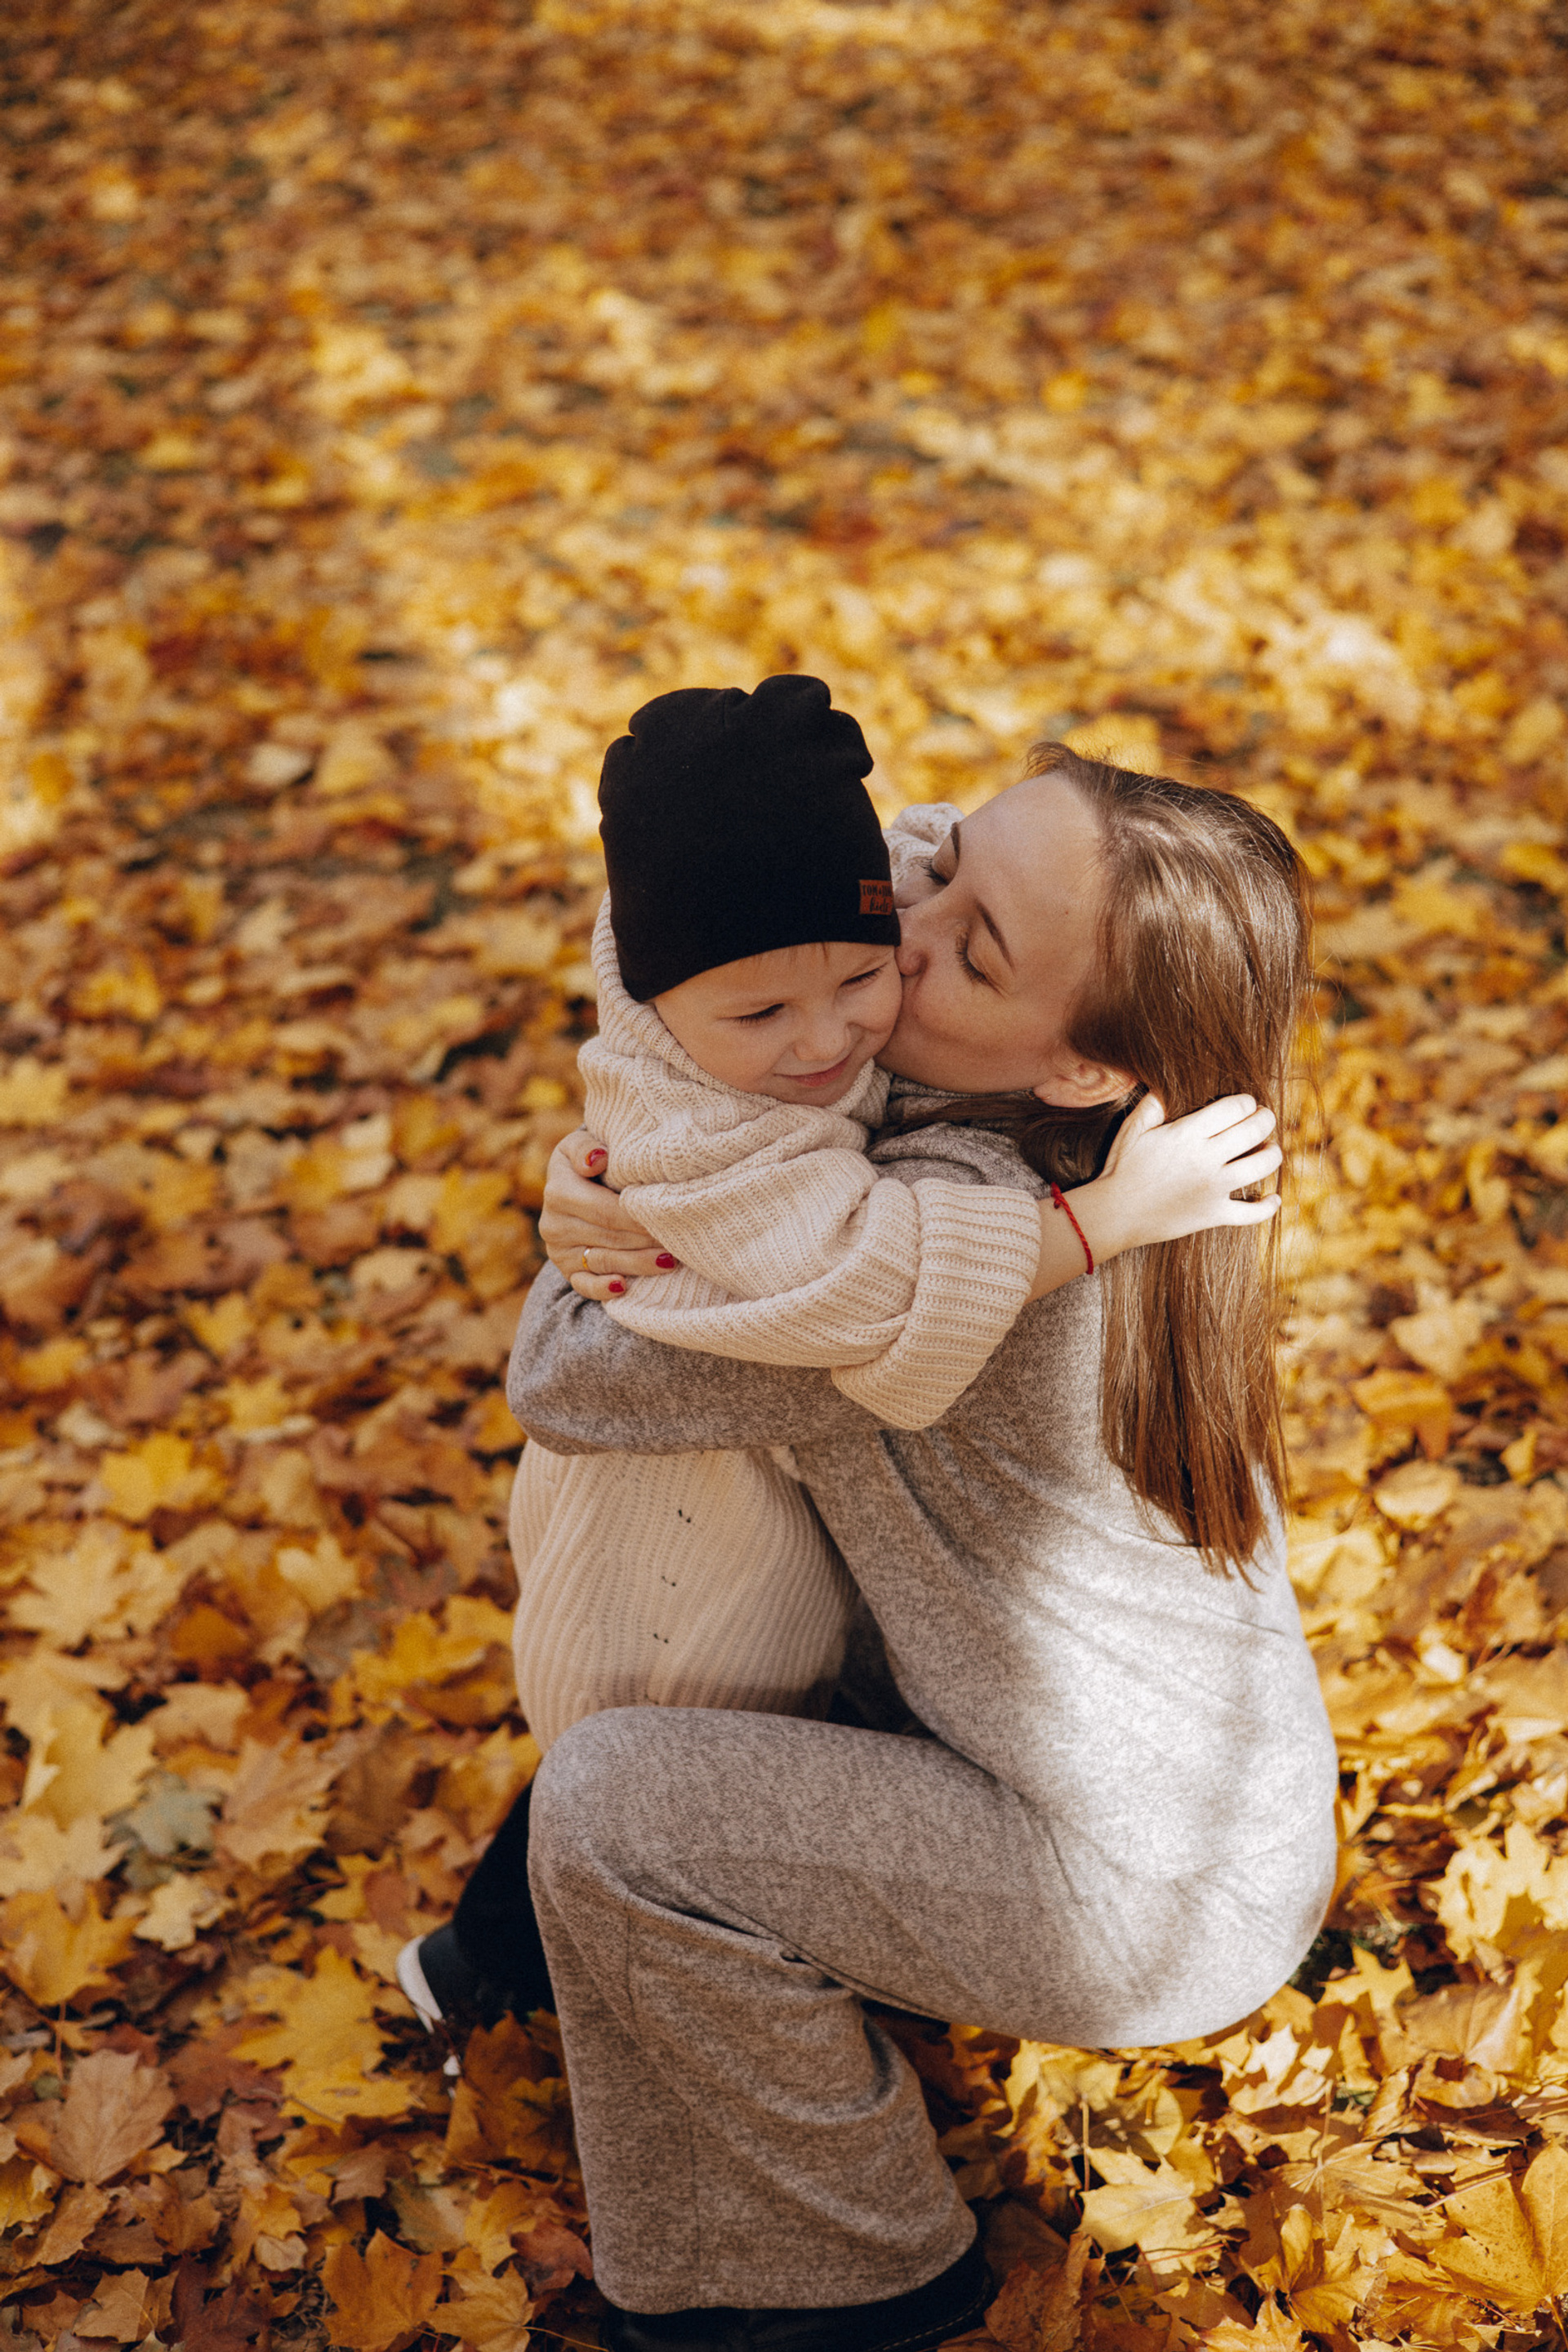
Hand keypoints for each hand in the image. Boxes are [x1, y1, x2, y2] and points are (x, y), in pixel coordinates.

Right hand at [538, 1129, 674, 1298]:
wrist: (573, 1186)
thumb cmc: (588, 1162)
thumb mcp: (580, 1146)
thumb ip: (586, 1147)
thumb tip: (598, 1159)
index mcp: (559, 1191)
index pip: (605, 1209)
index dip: (638, 1216)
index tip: (668, 1218)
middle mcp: (554, 1224)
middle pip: (609, 1237)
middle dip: (646, 1240)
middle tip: (678, 1242)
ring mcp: (559, 1251)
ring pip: (603, 1262)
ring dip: (638, 1264)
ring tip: (669, 1262)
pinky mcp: (566, 1270)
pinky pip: (584, 1285)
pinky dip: (603, 1289)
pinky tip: (625, 1287)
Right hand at [1081, 1093, 1282, 1262]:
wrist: (1115, 1214)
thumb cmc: (1122, 1168)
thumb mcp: (1132, 1129)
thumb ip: (1153, 1104)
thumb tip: (1167, 1086)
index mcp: (1187, 1134)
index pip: (1234, 1108)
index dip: (1245, 1101)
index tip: (1245, 1103)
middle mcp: (1206, 1159)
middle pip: (1254, 1131)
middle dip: (1265, 1119)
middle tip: (1264, 1118)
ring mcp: (1213, 1188)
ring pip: (1261, 1166)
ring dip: (1272, 1154)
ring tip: (1270, 1150)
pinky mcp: (1214, 1214)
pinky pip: (1251, 1213)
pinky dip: (1267, 1206)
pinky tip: (1273, 1198)